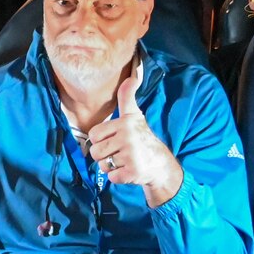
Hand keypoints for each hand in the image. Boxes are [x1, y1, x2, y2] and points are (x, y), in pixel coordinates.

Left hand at [87, 64, 182, 202]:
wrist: (159, 164)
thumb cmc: (141, 137)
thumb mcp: (134, 115)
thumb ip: (127, 97)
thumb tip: (131, 76)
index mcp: (125, 123)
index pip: (94, 134)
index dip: (101, 139)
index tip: (114, 139)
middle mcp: (128, 137)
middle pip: (95, 151)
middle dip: (104, 155)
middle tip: (119, 152)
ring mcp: (131, 155)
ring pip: (102, 165)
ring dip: (110, 166)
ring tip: (123, 160)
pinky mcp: (133, 172)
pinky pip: (111, 177)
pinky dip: (118, 177)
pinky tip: (128, 170)